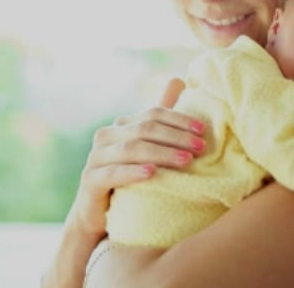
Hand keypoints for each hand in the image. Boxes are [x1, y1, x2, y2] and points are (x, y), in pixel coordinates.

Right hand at [66, 78, 206, 237]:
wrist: (98, 216)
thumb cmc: (129, 179)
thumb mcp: (148, 147)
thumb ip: (160, 118)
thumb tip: (178, 79)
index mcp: (122, 125)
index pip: (153, 113)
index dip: (179, 119)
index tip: (203, 130)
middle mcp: (107, 136)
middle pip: (145, 129)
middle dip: (175, 137)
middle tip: (200, 147)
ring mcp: (96, 157)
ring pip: (131, 149)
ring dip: (162, 153)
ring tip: (186, 160)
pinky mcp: (90, 180)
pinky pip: (112, 173)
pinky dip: (133, 172)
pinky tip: (152, 173)